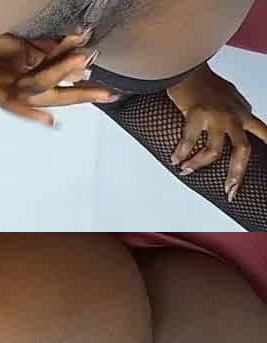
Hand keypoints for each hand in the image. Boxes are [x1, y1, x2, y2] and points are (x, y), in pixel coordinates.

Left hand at [0, 32, 119, 126]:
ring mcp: (3, 90)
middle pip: (54, 95)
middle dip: (82, 94)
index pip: (61, 84)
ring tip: (83, 58)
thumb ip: (44, 57)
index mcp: (27, 77)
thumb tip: (79, 64)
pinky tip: (48, 118)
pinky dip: (28, 111)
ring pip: (38, 89)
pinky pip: (10, 103)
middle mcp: (18, 88)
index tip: (110, 93)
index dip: (84, 86)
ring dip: (61, 76)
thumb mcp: (21, 47)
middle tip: (108, 94)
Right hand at [168, 64, 266, 201]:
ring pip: (215, 151)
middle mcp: (234, 115)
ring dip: (199, 164)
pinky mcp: (198, 114)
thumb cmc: (202, 80)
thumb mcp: (228, 94)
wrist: (188, 64)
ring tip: (186, 170)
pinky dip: (181, 153)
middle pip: (243, 150)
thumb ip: (235, 109)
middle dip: (236, 174)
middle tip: (229, 190)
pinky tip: (174, 159)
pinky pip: (189, 141)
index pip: (262, 133)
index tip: (251, 172)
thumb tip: (239, 119)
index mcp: (242, 112)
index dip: (266, 150)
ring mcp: (217, 115)